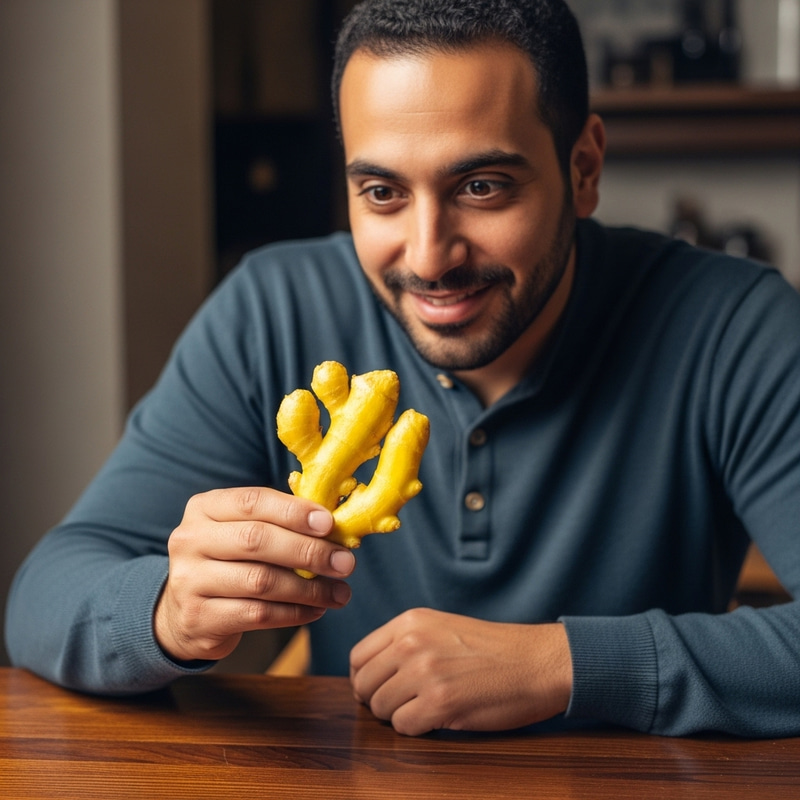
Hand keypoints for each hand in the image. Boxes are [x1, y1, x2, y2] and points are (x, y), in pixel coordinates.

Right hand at [154, 487, 354, 662]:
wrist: (183, 613)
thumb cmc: (229, 562)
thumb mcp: (241, 531)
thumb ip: (278, 523)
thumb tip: (334, 527)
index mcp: (204, 508)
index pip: (252, 501)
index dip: (294, 511)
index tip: (330, 523)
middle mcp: (190, 539)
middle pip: (257, 540)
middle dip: (308, 551)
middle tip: (345, 562)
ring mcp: (189, 580)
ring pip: (261, 581)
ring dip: (309, 588)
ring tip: (339, 592)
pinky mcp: (199, 618)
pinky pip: (257, 614)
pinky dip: (294, 613)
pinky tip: (316, 610)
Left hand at [349, 608, 572, 734]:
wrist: (536, 661)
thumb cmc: (492, 650)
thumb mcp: (441, 628)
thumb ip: (404, 643)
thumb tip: (368, 675)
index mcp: (410, 621)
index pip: (358, 656)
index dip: (365, 678)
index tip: (381, 689)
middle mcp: (412, 642)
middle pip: (364, 684)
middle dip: (379, 700)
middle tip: (405, 703)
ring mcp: (425, 672)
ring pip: (380, 708)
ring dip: (399, 715)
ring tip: (427, 707)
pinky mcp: (440, 703)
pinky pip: (403, 727)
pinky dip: (417, 729)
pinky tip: (439, 718)